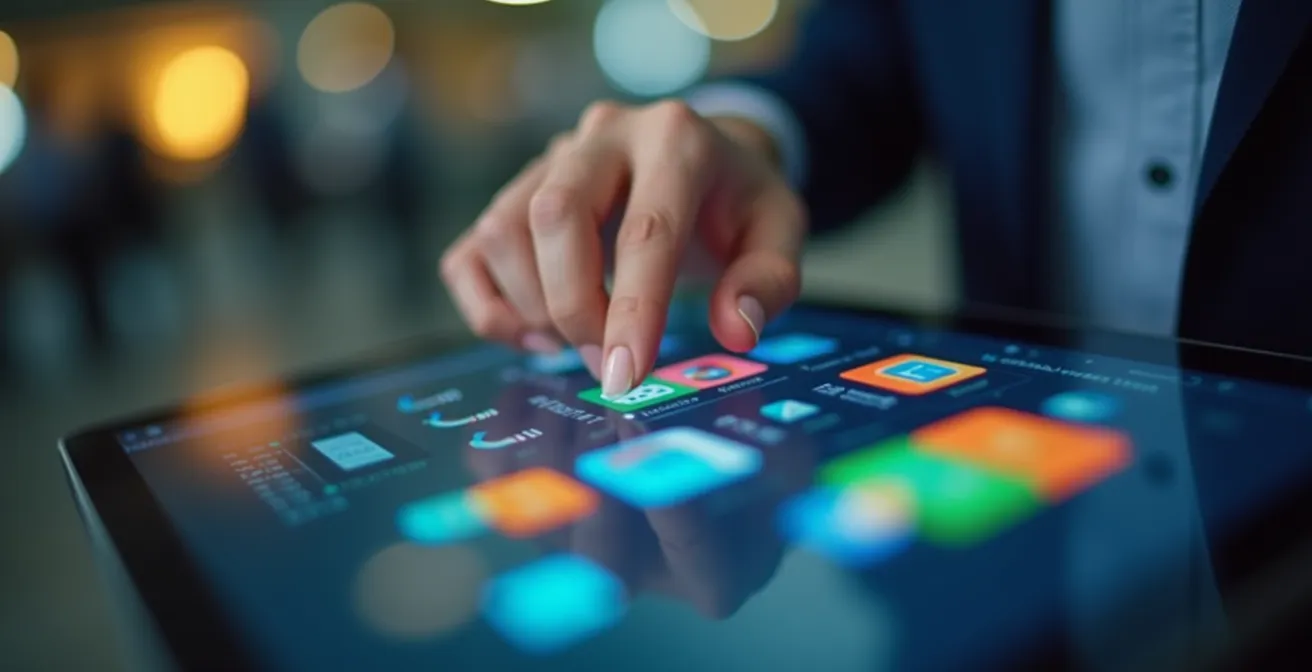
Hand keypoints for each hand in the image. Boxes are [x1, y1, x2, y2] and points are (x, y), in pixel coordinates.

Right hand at [441, 100, 806, 396]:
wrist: (706, 157)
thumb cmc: (737, 203)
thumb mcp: (779, 231)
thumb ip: (768, 280)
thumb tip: (736, 329)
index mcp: (676, 138)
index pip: (646, 228)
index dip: (634, 308)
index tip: (626, 374)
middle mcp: (603, 135)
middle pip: (555, 214)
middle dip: (575, 306)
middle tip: (606, 364)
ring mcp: (549, 159)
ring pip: (503, 230)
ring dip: (532, 307)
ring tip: (579, 343)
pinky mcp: (514, 192)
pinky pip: (470, 252)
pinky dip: (491, 307)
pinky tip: (537, 334)